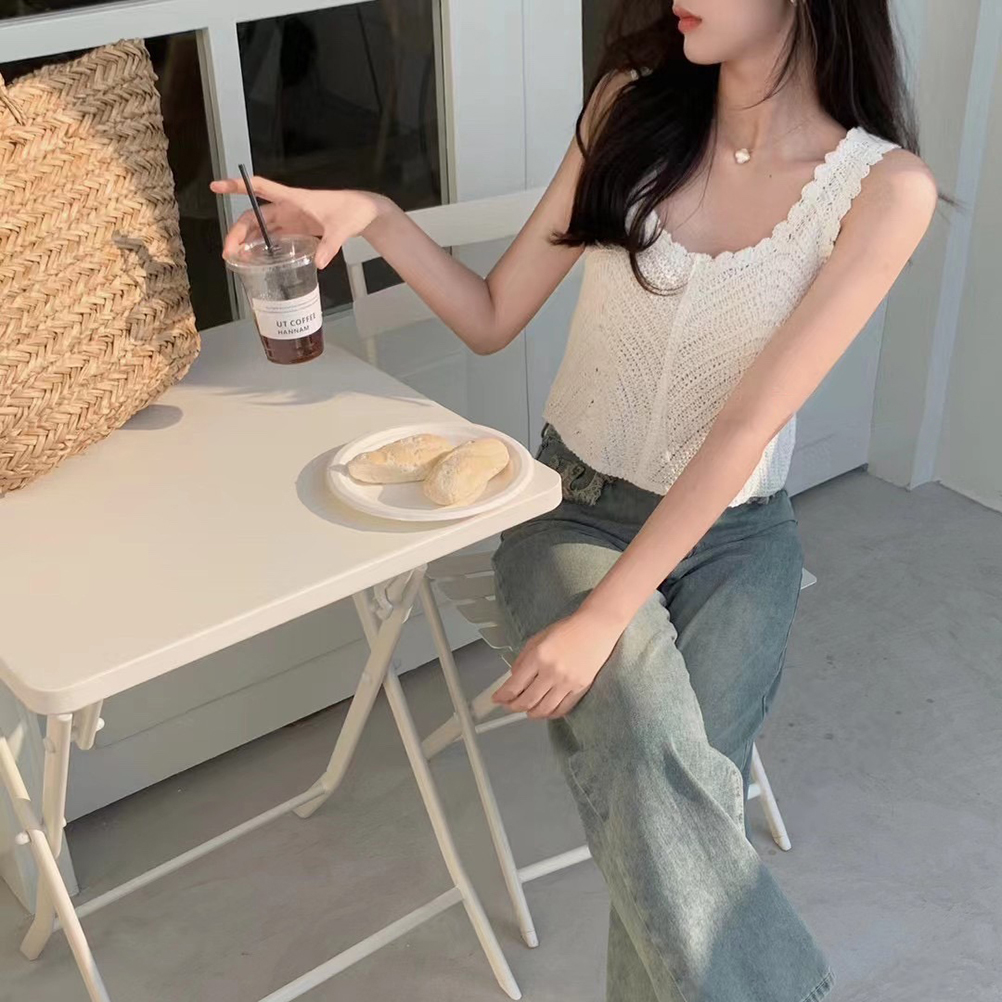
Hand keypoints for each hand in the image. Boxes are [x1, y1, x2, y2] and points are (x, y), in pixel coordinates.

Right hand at [210, 175, 388, 269]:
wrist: (362, 213)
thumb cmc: (350, 212)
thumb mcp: (341, 229)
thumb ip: (329, 246)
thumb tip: (320, 263)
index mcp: (293, 199)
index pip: (260, 188)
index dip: (238, 186)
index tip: (217, 186)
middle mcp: (287, 207)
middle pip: (254, 216)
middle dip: (238, 232)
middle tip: (229, 252)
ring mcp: (290, 218)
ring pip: (261, 228)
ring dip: (247, 241)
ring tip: (236, 259)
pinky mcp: (295, 229)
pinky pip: (273, 236)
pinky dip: (262, 246)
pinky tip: (255, 259)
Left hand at [493, 609, 622, 718]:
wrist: (596, 628)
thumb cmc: (568, 630)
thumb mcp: (538, 638)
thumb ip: (523, 659)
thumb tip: (514, 679)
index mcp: (538, 656)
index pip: (514, 686)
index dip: (502, 696)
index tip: (497, 699)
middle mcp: (551, 671)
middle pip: (527, 700)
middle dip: (513, 707)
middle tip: (508, 706)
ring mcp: (567, 682)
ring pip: (544, 709)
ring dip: (531, 713)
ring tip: (526, 710)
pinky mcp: (580, 688)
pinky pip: (562, 709)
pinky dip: (550, 714)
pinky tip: (544, 710)